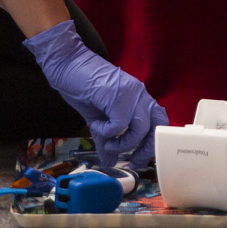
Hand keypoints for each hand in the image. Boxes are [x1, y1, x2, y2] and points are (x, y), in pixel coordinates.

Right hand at [23, 20, 168, 167]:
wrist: (67, 65)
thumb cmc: (82, 88)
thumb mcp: (98, 120)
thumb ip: (107, 140)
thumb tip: (109, 163)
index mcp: (139, 98)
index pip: (159, 122)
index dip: (152, 143)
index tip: (138, 159)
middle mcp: (140, 94)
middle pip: (157, 127)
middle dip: (146, 149)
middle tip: (132, 161)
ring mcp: (130, 93)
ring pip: (141, 128)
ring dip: (123, 143)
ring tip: (107, 142)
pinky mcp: (117, 94)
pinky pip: (120, 124)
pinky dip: (106, 131)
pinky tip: (96, 125)